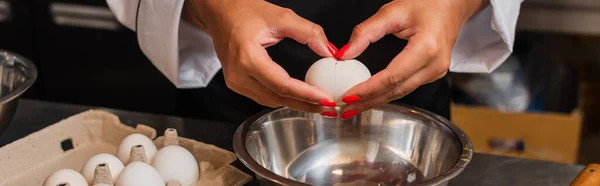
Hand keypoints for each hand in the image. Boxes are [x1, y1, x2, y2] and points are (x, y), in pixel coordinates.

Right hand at [182, 0, 337, 113]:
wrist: (220, 12)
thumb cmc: (245, 11)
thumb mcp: (281, 16)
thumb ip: (308, 32)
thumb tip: (329, 51)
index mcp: (247, 57)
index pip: (281, 84)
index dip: (306, 94)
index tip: (326, 99)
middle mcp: (238, 74)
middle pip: (276, 97)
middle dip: (305, 104)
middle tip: (328, 107)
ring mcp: (234, 81)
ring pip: (269, 101)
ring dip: (295, 104)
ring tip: (318, 105)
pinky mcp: (236, 83)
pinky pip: (262, 96)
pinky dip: (282, 98)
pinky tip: (299, 98)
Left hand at [338, 0, 489, 118]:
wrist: (452, 4)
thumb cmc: (427, 3)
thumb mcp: (393, 11)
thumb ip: (366, 32)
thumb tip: (345, 53)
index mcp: (427, 48)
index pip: (392, 77)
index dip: (369, 89)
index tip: (348, 96)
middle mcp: (435, 64)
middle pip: (397, 91)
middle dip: (369, 102)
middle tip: (346, 109)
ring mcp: (437, 71)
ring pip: (402, 92)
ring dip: (377, 100)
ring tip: (354, 106)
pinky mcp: (434, 73)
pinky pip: (408, 87)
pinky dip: (388, 92)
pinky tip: (372, 96)